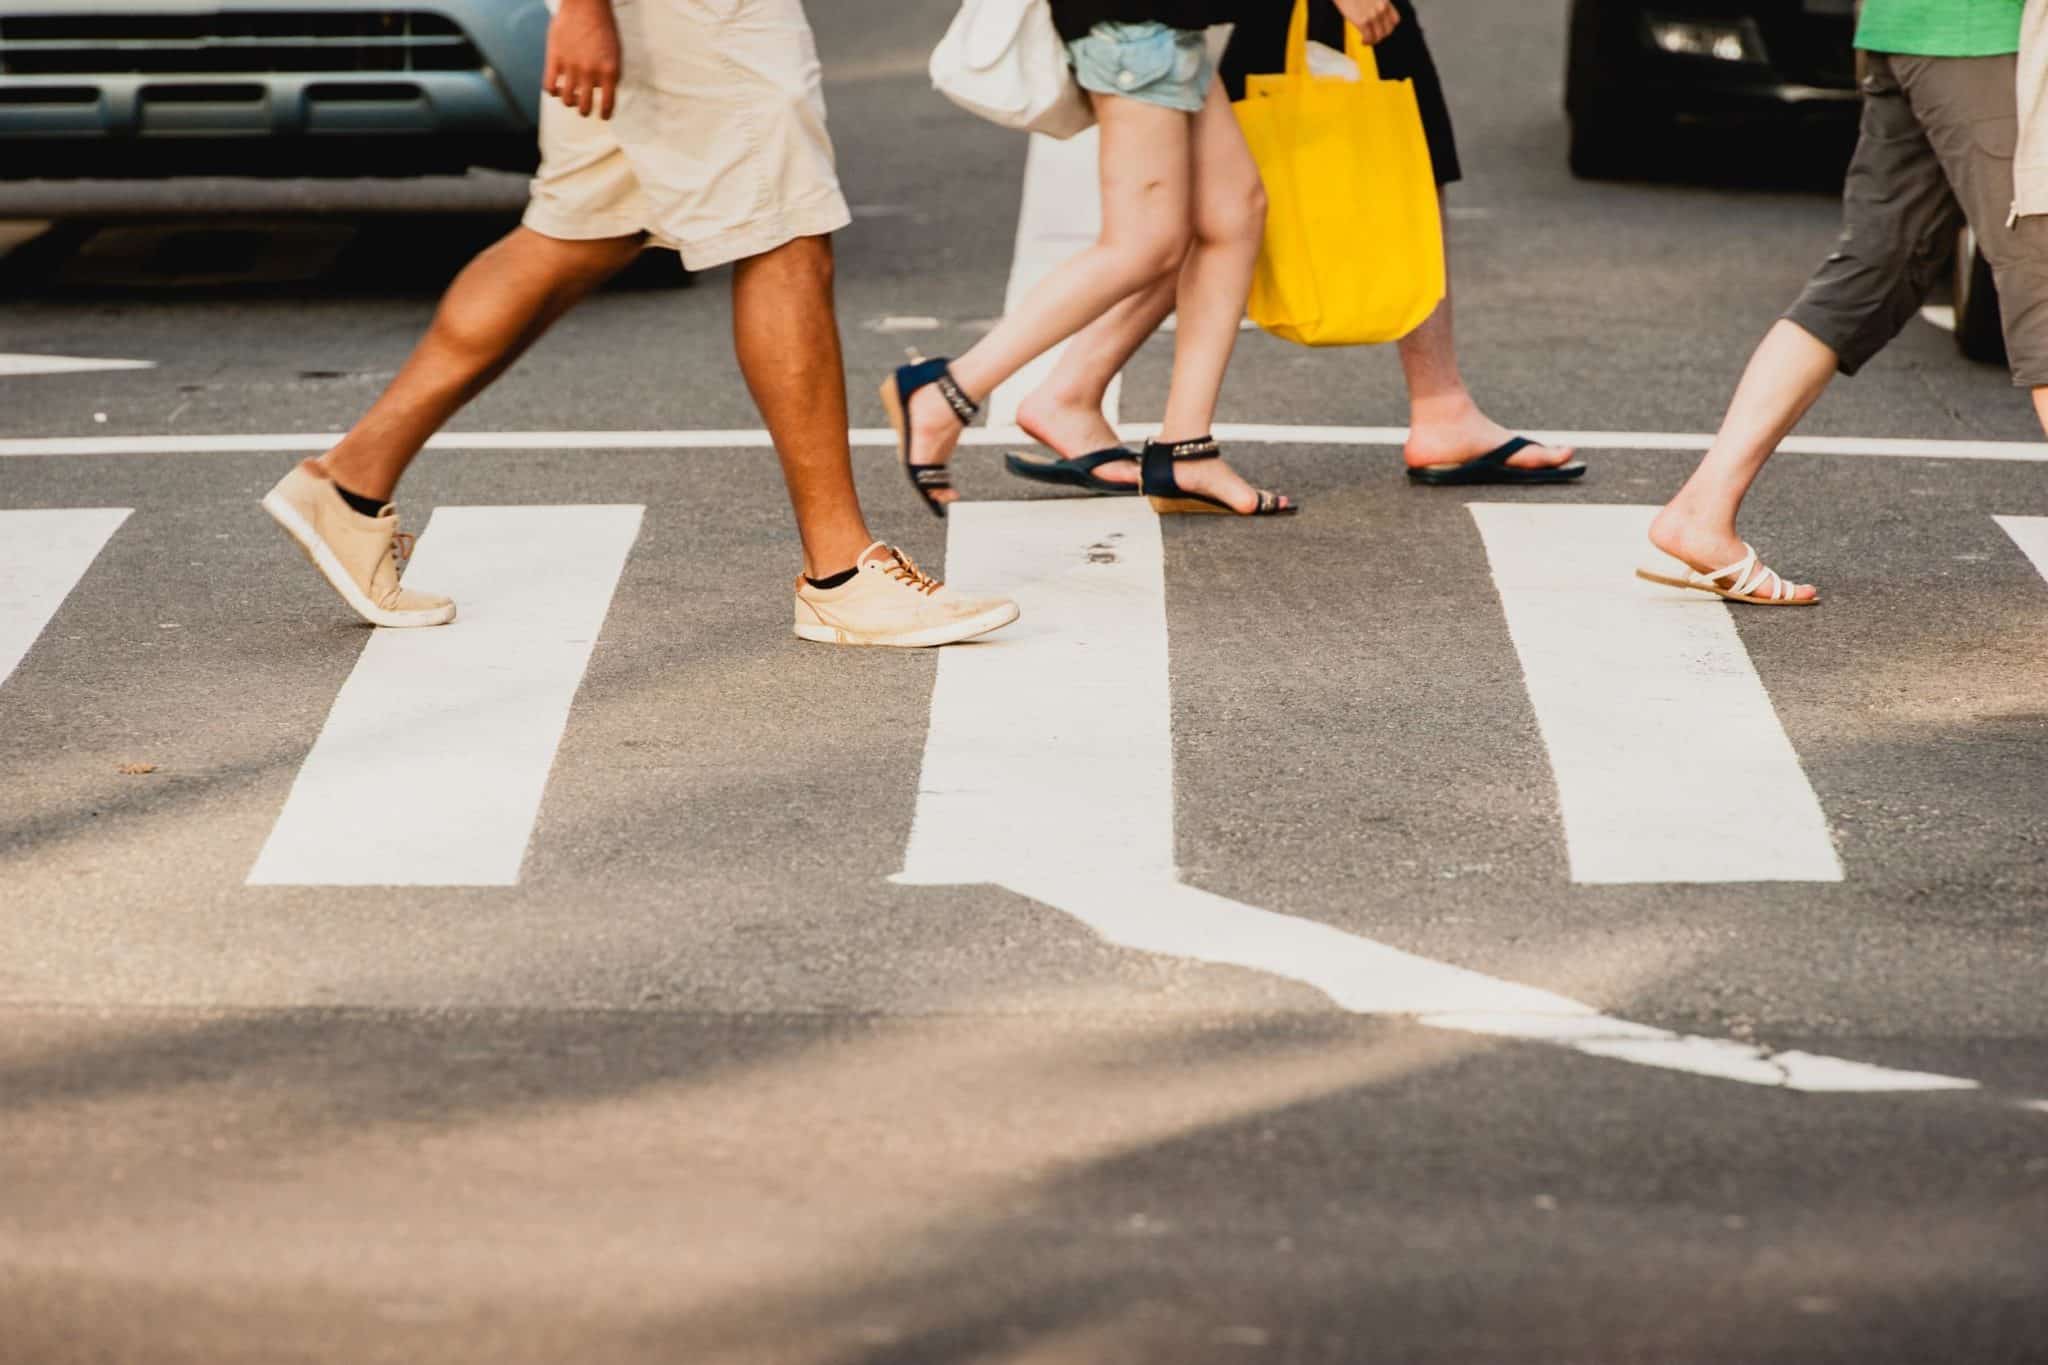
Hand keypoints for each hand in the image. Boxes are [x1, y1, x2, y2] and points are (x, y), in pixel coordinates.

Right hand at [543, 0, 620, 119]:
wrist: (585, 4)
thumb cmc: (602, 25)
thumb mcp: (615, 51)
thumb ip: (609, 73)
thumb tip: (601, 90)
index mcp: (610, 72)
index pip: (607, 104)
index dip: (605, 114)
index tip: (603, 116)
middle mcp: (590, 73)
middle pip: (584, 107)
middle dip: (585, 110)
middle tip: (583, 108)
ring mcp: (571, 67)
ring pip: (566, 100)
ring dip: (569, 101)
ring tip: (570, 97)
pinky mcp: (554, 59)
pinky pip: (549, 86)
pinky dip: (552, 91)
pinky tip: (555, 87)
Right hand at [1331, 0, 1400, 44]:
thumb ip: (1375, 4)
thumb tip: (1372, 13)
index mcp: (1385, 1)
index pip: (1395, 20)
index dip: (1388, 27)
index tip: (1382, 29)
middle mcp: (1381, 9)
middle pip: (1388, 31)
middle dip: (1380, 36)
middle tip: (1373, 37)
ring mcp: (1373, 15)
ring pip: (1379, 37)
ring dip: (1373, 41)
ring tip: (1366, 40)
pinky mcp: (1362, 21)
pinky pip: (1368, 37)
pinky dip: (1366, 42)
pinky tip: (1362, 41)